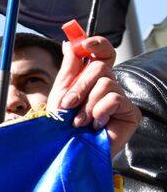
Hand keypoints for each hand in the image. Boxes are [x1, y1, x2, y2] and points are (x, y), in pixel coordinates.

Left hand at [49, 36, 140, 153]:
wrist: (67, 148)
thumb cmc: (62, 123)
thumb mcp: (62, 91)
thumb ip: (69, 66)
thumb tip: (70, 42)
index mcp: (92, 78)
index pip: (103, 53)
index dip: (97, 44)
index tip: (84, 43)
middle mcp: (109, 85)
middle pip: (100, 68)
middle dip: (80, 87)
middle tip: (68, 104)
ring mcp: (120, 98)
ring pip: (106, 84)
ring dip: (86, 104)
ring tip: (79, 121)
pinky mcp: (130, 112)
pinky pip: (115, 99)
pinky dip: (99, 111)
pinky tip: (95, 124)